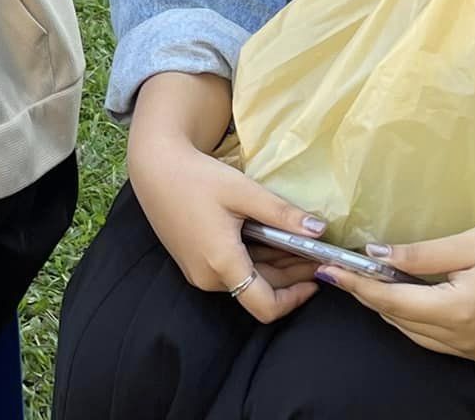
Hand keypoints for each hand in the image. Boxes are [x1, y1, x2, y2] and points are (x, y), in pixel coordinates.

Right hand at [127, 121, 325, 324]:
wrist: (154, 167)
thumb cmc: (196, 177)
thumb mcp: (243, 192)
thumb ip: (282, 214)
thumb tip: (320, 230)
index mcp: (221, 263)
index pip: (266, 306)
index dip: (296, 298)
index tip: (315, 278)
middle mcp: (208, 277)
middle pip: (259, 291)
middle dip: (291, 276)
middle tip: (314, 254)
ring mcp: (197, 271)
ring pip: (246, 280)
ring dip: (273, 266)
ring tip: (295, 243)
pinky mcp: (192, 262)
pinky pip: (230, 271)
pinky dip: (254, 260)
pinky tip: (266, 238)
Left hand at [318, 221, 474, 362]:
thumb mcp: (466, 242)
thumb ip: (418, 256)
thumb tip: (374, 256)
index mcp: (461, 312)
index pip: (393, 303)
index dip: (359, 287)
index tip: (330, 270)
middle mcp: (470, 341)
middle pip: (404, 322)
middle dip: (372, 298)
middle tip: (347, 272)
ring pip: (421, 336)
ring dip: (395, 311)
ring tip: (373, 282)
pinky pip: (443, 342)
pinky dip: (421, 322)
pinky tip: (412, 299)